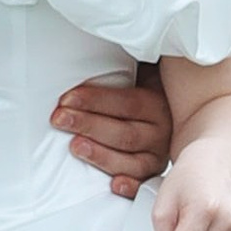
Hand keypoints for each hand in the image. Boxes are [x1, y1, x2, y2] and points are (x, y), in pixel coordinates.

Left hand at [55, 64, 174, 199]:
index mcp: (157, 104)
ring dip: (101, 155)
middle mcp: (161, 131)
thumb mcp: (138, 75)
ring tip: (75, 146)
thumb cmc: (137, 95)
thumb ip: (121, 67)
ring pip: (130, 160)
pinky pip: (143, 185)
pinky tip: (114, 186)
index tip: (66, 99)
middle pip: (124, 133)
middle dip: (88, 125)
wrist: (170, 117)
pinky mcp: (151, 176)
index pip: (126, 103)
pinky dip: (130, 187)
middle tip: (59, 119)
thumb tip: (103, 43)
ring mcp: (157, 156)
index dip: (95, 101)